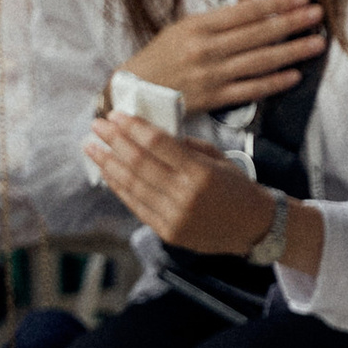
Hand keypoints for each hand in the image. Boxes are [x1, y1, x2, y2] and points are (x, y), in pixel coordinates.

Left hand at [81, 110, 279, 255]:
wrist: (255, 226)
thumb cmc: (236, 186)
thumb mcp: (216, 158)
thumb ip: (183, 146)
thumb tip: (146, 131)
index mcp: (201, 173)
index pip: (157, 144)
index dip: (132, 127)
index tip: (115, 115)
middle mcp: (186, 196)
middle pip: (138, 163)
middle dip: (113, 141)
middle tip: (97, 125)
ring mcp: (174, 217)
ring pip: (132, 185)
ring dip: (108, 164)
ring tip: (92, 147)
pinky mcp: (168, 232)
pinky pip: (136, 205)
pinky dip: (119, 187)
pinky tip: (107, 172)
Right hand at [124, 0, 324, 112]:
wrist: (134, 92)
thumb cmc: (159, 58)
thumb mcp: (181, 29)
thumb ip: (215, 23)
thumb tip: (254, 12)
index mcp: (196, 27)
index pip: (244, 11)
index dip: (275, 3)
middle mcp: (205, 50)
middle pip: (258, 34)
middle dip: (292, 23)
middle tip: (317, 15)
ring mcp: (211, 75)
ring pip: (260, 61)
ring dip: (292, 51)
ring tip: (315, 43)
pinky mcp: (214, 98)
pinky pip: (251, 89)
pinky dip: (274, 82)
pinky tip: (293, 75)